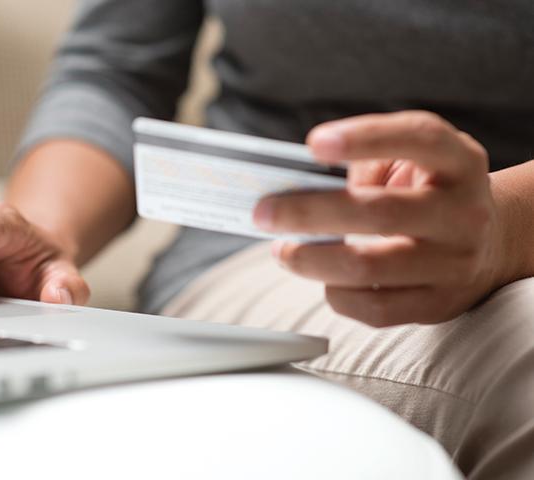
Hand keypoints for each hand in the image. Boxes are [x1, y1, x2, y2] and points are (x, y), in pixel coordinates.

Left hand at [253, 111, 503, 325]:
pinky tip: (321, 277)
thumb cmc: (428, 193)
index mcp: (459, 162)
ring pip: (368, 267)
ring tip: (282, 250)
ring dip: (310, 260)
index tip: (313, 144)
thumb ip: (366, 162)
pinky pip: (374, 309)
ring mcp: (455, 263)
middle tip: (264, 213)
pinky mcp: (439, 304)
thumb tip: (294, 190)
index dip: (365, 138)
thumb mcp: (413, 161)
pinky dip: (335, 294)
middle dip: (309, 213)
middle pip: (379, 214)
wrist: (491, 243)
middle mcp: (464, 212)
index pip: (418, 138)